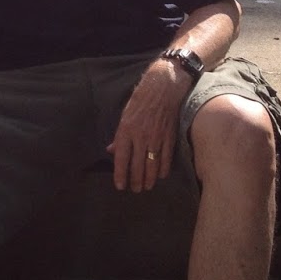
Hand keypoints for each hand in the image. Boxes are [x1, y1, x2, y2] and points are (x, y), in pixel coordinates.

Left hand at [106, 58, 192, 192]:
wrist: (163, 89)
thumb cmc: (140, 101)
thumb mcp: (124, 116)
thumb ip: (119, 137)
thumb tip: (112, 151)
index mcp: (126, 131)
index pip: (122, 158)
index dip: (120, 174)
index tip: (120, 186)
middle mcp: (141, 137)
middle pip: (137, 166)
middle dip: (136, 181)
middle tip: (135, 190)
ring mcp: (156, 138)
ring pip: (152, 165)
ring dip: (149, 179)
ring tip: (146, 187)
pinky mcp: (169, 138)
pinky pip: (166, 158)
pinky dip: (164, 169)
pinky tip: (161, 176)